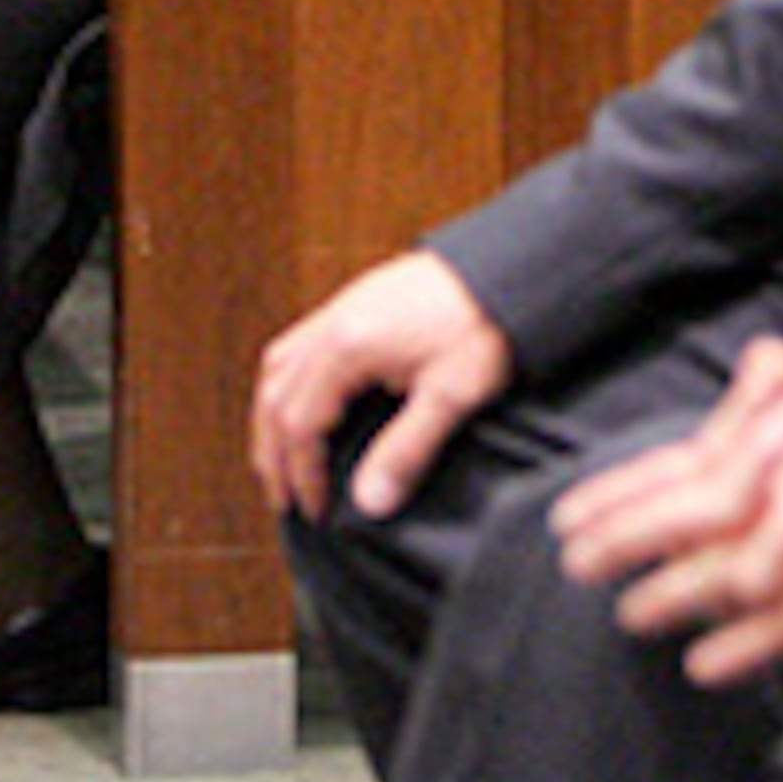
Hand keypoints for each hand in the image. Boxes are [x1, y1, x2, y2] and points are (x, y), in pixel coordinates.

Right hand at [251, 249, 515, 523]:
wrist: (509, 271)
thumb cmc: (483, 324)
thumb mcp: (451, 395)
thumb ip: (405, 451)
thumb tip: (368, 503)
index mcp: (349, 346)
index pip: (300, 423)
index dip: (303, 473)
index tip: (316, 511)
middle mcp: (332, 323)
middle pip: (275, 397)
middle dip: (274, 454)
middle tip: (283, 500)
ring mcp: (339, 308)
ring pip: (278, 369)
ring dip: (273, 419)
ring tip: (280, 461)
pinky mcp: (353, 302)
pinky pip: (296, 346)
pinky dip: (286, 385)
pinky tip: (300, 405)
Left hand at [566, 340, 782, 691]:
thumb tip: (763, 362)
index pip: (698, 461)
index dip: (629, 486)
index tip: (572, 509)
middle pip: (703, 507)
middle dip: (633, 532)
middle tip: (575, 559)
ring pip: (740, 566)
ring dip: (680, 590)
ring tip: (631, 614)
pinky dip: (749, 644)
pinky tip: (704, 662)